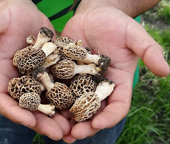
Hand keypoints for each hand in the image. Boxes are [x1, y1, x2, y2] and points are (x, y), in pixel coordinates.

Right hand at [0, 0, 70, 139]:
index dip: (14, 112)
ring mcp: (35, 78)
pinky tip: (79, 106)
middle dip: (41, 121)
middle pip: (28, 106)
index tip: (29, 120)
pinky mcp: (50, 72)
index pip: (2, 99)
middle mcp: (19, 80)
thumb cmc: (7, 14)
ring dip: (58, 116)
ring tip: (72, 127)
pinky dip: (68, 99)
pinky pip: (59, 88)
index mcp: (2, 73)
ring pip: (45, 102)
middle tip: (58, 134)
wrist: (25, 13)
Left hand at [61, 2, 168, 142]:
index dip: (109, 117)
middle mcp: (98, 86)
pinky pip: (58, 87)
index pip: (117, 106)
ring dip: (65, 118)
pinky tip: (43, 106)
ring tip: (56, 129)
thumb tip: (166, 72)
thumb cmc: (117, 23)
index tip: (99, 124)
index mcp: (117, 82)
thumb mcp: (135, 36)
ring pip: (73, 104)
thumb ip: (150, 52)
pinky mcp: (65, 72)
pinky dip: (52, 98)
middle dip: (84, 124)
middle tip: (73, 135)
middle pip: (92, 110)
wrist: (94, 14)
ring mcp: (80, 80)